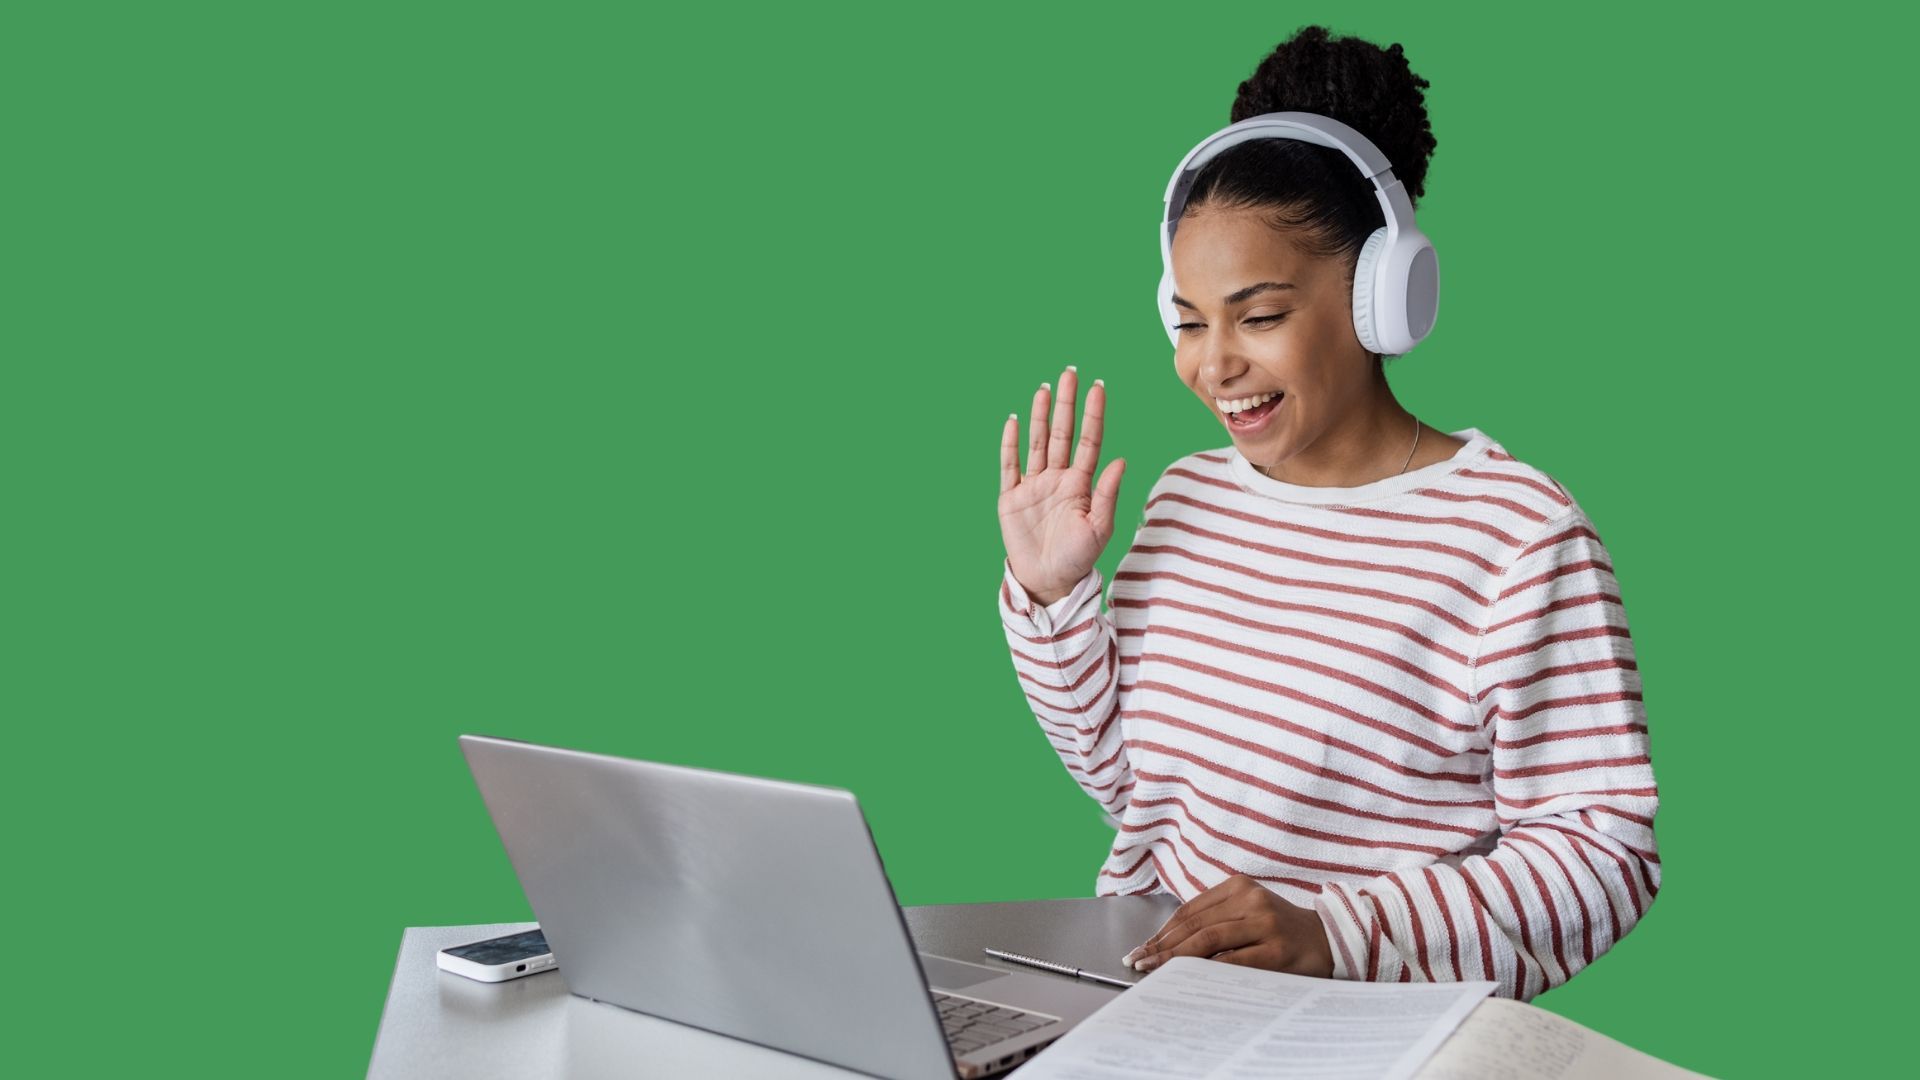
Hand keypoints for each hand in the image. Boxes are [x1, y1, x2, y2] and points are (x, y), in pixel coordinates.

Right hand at [998, 365, 1125, 605]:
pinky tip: (1014, 421)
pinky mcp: (1012, 497)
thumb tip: (1121, 459)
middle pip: (1061, 433)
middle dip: (1066, 404)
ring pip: (1037, 442)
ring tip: (1044, 389)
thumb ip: (1108, 494)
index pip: (1089, 440)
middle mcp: (1058, 478)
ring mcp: (1033, 485)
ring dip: (1040, 415)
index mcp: (1081, 484)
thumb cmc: (1079, 558)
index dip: (1094, 414)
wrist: (1048, 582)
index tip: (1098, 387)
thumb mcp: (1099, 528)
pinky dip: (1011, 443)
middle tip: (1069, 373)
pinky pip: (1010, 465)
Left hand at [1120, 875, 1334, 978]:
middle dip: (1162, 947)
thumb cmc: (1279, 929)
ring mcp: (1265, 923)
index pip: (1190, 911)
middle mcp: (1251, 900)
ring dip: (1176, 958)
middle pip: (1195, 926)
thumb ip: (1215, 921)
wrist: (1328, 939)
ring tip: (1154, 970)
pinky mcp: (1277, 949)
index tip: (1142, 948)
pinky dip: (1208, 970)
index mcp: (1239, 886)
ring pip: (1208, 941)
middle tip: (1138, 962)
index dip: (1162, 932)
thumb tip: (1167, 945)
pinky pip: (1233, 961)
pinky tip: (1190, 979)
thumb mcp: (1247, 912)